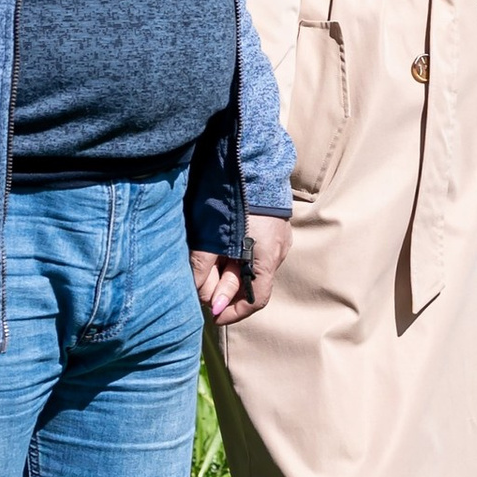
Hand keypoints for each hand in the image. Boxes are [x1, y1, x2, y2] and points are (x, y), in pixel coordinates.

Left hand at [192, 210, 289, 327]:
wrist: (251, 162)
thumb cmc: (233, 200)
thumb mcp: (212, 237)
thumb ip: (204, 268)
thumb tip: (200, 295)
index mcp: (267, 258)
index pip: (256, 299)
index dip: (234, 311)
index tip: (214, 314)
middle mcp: (276, 251)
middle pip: (250, 282)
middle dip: (224, 289)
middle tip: (201, 287)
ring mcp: (276, 237)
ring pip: (250, 265)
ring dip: (227, 271)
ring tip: (206, 265)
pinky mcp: (272, 224)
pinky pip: (254, 249)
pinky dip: (235, 256)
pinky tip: (219, 250)